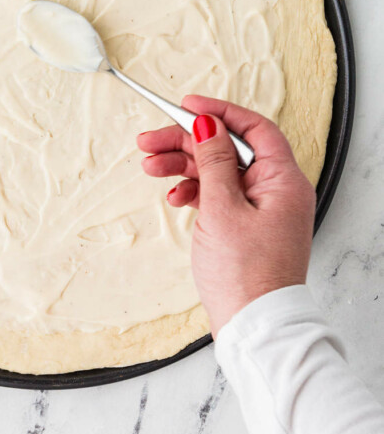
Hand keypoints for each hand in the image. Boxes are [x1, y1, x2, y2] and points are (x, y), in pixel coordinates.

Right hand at [137, 95, 315, 337]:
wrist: (253, 329)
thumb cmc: (246, 276)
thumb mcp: (222, 209)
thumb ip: (214, 162)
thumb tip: (208, 124)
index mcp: (283, 180)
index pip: (254, 129)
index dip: (219, 112)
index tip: (186, 104)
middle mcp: (276, 191)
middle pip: (228, 149)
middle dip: (187, 142)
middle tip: (149, 141)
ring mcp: (260, 209)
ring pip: (217, 172)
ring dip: (183, 166)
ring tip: (150, 167)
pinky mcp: (245, 227)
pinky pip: (217, 196)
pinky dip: (194, 192)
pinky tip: (176, 197)